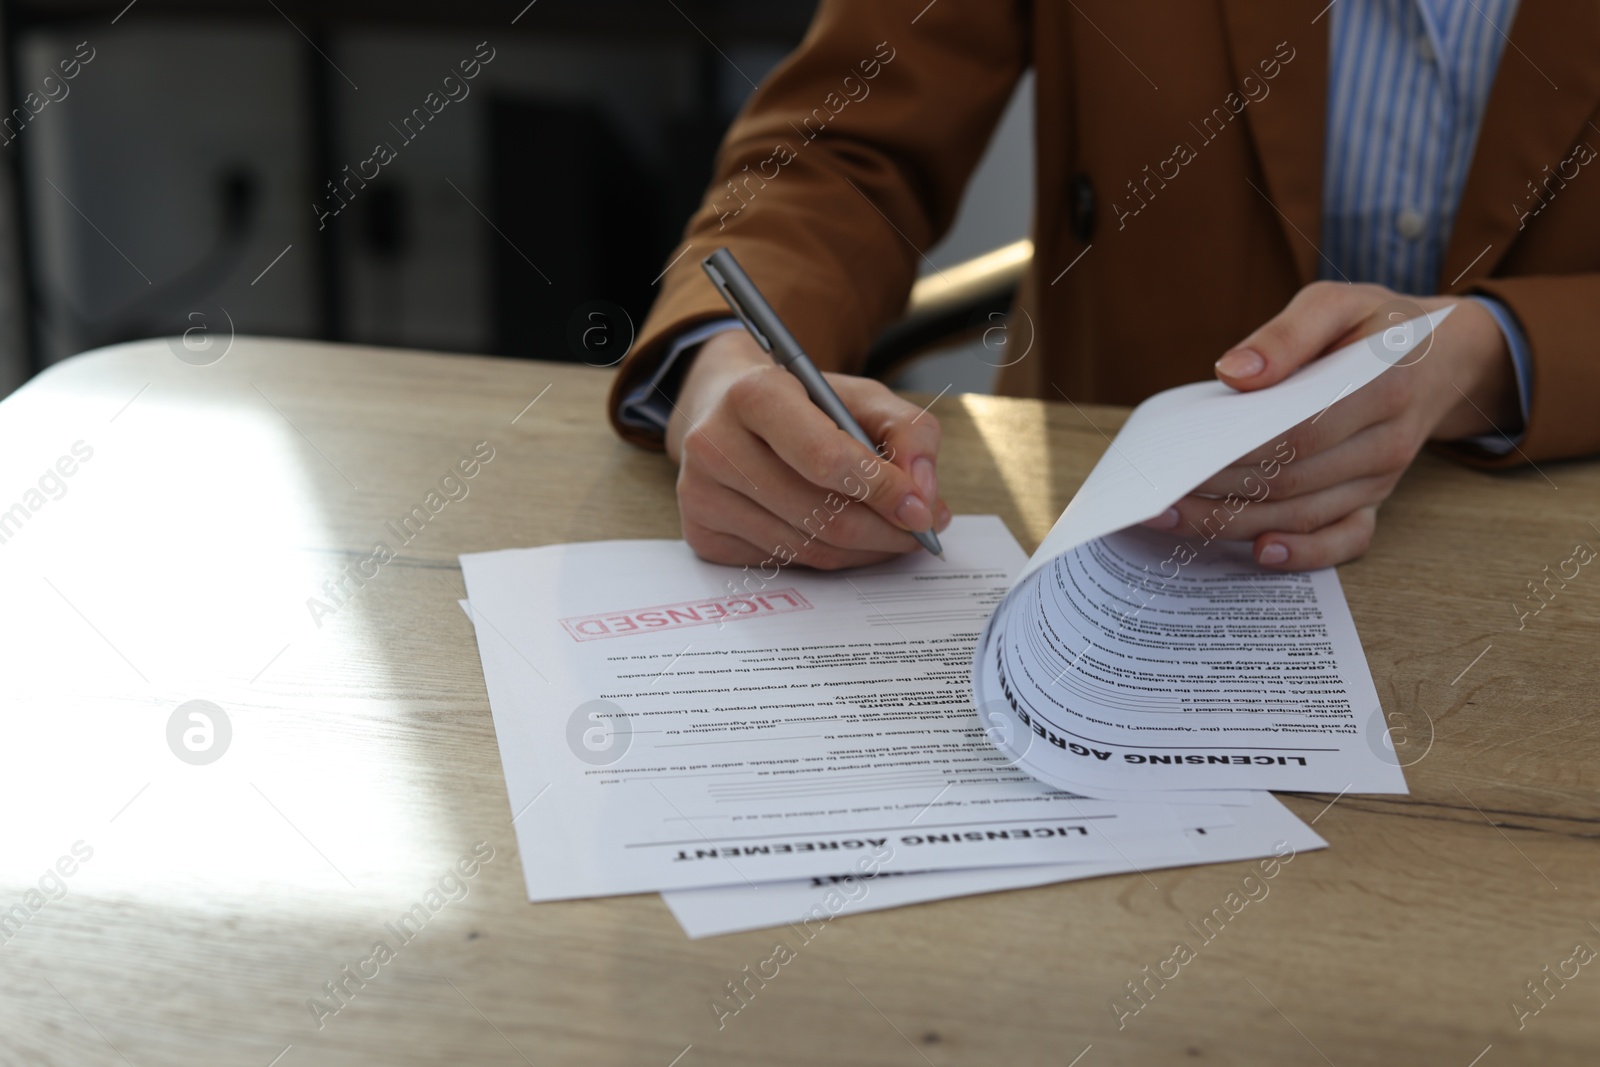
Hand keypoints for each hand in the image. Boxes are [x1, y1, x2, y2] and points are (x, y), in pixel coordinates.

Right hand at [665, 329, 950, 568]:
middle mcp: (713, 445)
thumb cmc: (800, 403)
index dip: (882, 489)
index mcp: (753, 394)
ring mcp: (700, 495)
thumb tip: (922, 496)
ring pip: (807, 548)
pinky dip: (829, 558)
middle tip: (921, 530)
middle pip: (821, 515)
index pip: (826, 458)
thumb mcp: (860, 397)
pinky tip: (845, 538)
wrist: (726, 408)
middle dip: (885, 530)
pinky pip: (784, 564)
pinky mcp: (701, 535)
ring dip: (864, 550)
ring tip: (892, 533)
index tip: (922, 508)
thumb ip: (908, 432)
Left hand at [1142, 281, 1520, 569]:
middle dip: (1219, 491)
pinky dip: (1306, 553)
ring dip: (1236, 523)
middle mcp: (1387, 440)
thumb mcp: (1337, 302)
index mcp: (1381, 384)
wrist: (1438, 357)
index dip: (1237, 451)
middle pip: (1293, 479)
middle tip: (1156, 497)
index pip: (1299, 430)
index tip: (1180, 458)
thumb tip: (1232, 373)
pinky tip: (1258, 551)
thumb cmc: (1375, 326)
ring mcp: (1382, 477)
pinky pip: (1346, 539)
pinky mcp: (1375, 499)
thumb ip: (1287, 334)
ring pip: (1304, 512)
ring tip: (1174, 519)